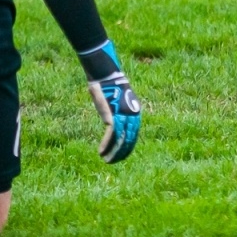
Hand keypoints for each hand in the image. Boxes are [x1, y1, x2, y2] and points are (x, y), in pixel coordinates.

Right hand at [79, 40, 141, 163]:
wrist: (105, 75)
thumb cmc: (108, 84)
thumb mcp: (114, 100)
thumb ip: (115, 111)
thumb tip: (111, 122)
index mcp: (134, 112)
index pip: (133, 134)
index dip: (127, 146)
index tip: (120, 154)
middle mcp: (132, 115)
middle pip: (129, 139)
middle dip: (121, 152)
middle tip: (114, 161)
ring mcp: (124, 116)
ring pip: (121, 140)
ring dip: (114, 152)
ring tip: (107, 160)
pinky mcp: (113, 116)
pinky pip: (111, 136)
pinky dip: (106, 145)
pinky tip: (102, 152)